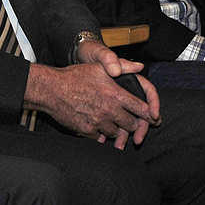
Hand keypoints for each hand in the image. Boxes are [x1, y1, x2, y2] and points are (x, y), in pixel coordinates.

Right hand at [26, 41, 158, 149]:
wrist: (52, 89)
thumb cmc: (75, 76)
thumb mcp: (99, 67)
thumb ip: (122, 66)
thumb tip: (140, 68)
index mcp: (115, 94)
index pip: (141, 109)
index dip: (149, 114)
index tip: (152, 117)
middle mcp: (109, 110)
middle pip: (131, 124)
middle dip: (132, 123)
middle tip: (129, 120)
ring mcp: (98, 122)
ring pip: (116, 133)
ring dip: (116, 128)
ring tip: (110, 120)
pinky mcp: (87, 131)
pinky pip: (101, 138)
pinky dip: (101, 133)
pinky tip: (96, 124)